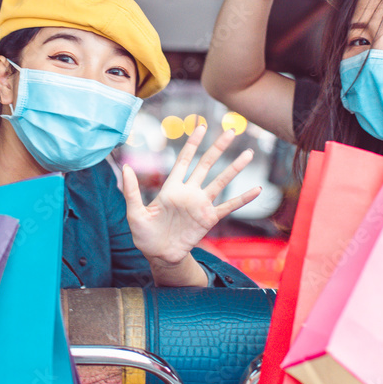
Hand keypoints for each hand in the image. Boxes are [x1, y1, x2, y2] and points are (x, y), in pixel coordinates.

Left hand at [122, 124, 260, 266]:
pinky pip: (228, 207)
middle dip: (218, 148)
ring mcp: (201, 205)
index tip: (202, 127)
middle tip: (231, 132)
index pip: (184, 160)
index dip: (192, 144)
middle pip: (206, 165)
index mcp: (171, 188)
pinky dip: (243, 199)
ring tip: (248, 154)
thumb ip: (132, 191)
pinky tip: (256, 190)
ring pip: (221, 182)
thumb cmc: (145, 235)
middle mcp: (189, 192)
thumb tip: (125, 168)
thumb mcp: (134, 213)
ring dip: (234, 168)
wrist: (159, 256)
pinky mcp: (209, 219)